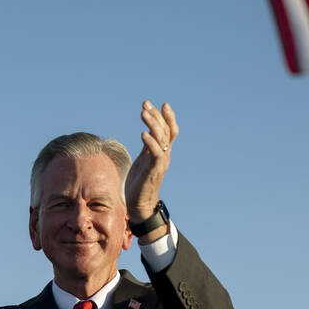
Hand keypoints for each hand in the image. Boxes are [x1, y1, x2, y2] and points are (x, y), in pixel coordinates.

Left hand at [124, 100, 177, 228]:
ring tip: (143, 112)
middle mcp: (164, 155)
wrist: (139, 204)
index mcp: (162, 152)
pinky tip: (142, 134)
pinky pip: (155, 153)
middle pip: (166, 131)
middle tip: (146, 104)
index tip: (160, 104)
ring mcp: (160, 163)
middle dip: (156, 115)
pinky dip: (150, 142)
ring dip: (152, 124)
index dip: (166, 117)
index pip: (169, 131)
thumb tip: (147, 132)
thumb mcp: (143, 159)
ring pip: (161, 139)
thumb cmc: (140, 183)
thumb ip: (148, 146)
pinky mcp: (153, 170)